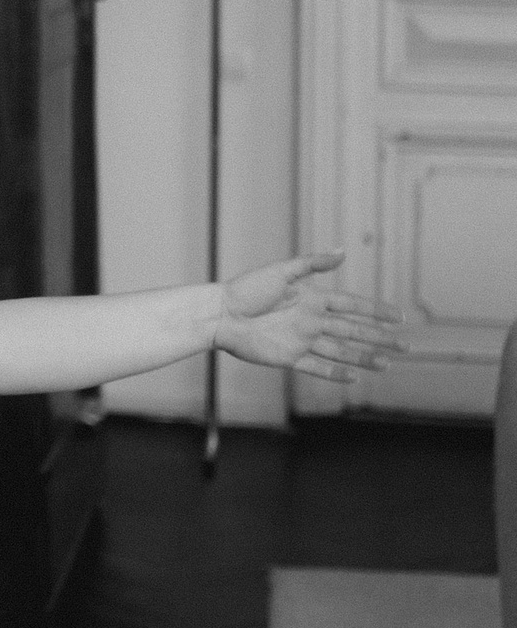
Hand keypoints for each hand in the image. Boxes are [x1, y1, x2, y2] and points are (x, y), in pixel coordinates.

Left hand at [217, 251, 401, 384]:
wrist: (220, 314)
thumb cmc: (247, 289)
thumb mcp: (281, 272)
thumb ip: (313, 264)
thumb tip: (344, 251)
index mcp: (312, 298)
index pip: (352, 305)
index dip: (376, 311)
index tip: (400, 316)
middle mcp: (311, 320)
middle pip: (353, 330)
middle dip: (380, 338)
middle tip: (406, 345)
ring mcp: (302, 340)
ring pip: (341, 351)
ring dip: (364, 358)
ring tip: (388, 365)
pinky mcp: (289, 358)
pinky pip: (317, 368)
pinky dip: (336, 374)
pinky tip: (356, 377)